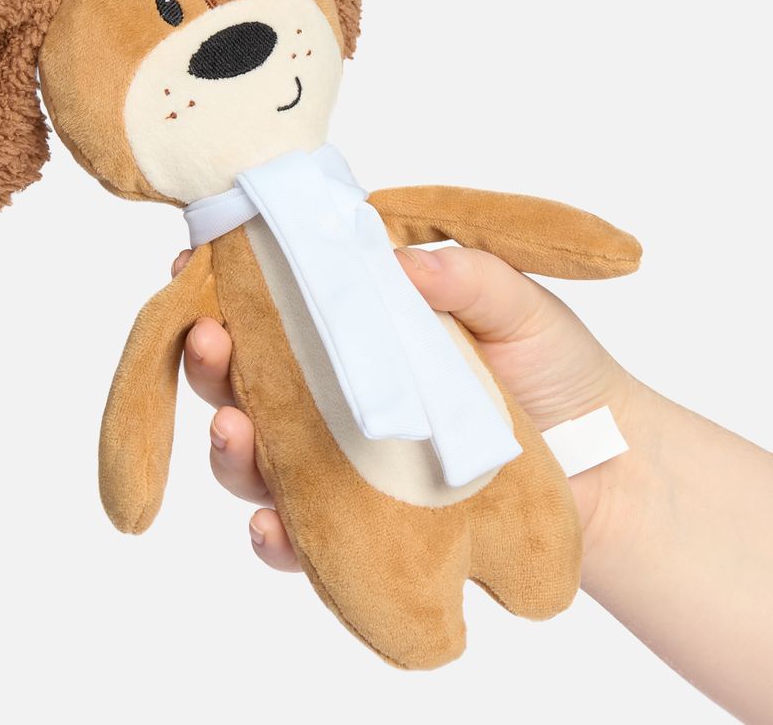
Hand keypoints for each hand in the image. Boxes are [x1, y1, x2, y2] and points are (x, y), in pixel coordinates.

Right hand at [174, 245, 635, 571]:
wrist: (604, 465)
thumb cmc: (556, 370)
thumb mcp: (517, 307)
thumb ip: (465, 276)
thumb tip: (399, 264)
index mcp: (360, 326)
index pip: (280, 300)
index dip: (227, 282)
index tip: (193, 265)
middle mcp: (334, 390)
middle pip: (246, 375)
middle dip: (211, 360)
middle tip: (208, 341)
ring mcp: (340, 458)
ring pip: (255, 453)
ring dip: (229, 445)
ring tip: (233, 431)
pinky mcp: (358, 524)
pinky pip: (298, 532)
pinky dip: (274, 534)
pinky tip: (273, 526)